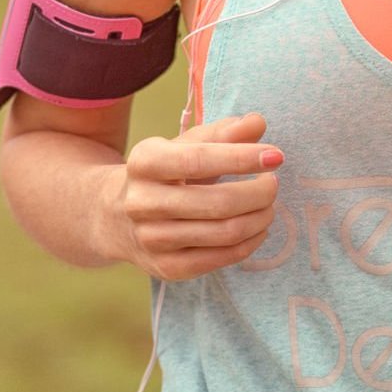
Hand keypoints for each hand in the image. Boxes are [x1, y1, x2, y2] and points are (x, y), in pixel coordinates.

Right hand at [111, 112, 284, 279]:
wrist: (115, 216)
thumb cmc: (164, 173)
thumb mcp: (185, 146)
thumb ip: (222, 134)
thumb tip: (258, 123)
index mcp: (144, 162)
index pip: (198, 160)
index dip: (241, 159)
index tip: (276, 156)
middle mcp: (141, 202)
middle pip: (217, 203)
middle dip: (258, 193)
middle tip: (273, 184)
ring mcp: (151, 239)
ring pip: (223, 233)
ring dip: (258, 218)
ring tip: (269, 205)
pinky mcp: (167, 268)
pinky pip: (221, 258)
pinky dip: (250, 242)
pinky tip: (258, 228)